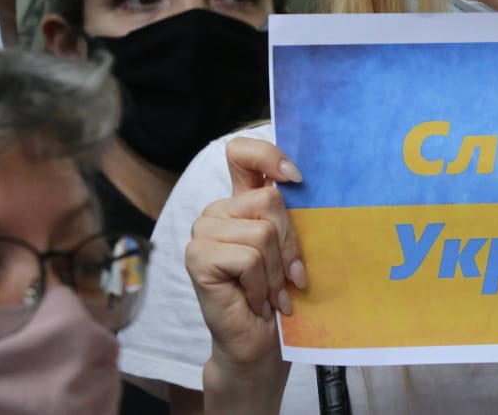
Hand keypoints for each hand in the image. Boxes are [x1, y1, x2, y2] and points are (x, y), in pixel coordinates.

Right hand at [186, 138, 307, 411]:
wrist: (261, 345)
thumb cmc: (280, 296)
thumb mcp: (293, 248)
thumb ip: (291, 215)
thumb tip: (300, 182)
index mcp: (242, 201)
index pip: (243, 153)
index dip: (268, 155)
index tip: (295, 177)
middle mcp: (219, 211)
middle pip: (269, 200)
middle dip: (289, 244)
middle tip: (288, 278)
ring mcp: (203, 232)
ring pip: (262, 232)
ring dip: (276, 272)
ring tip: (271, 293)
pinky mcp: (197, 256)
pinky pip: (248, 257)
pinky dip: (260, 284)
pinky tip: (254, 301)